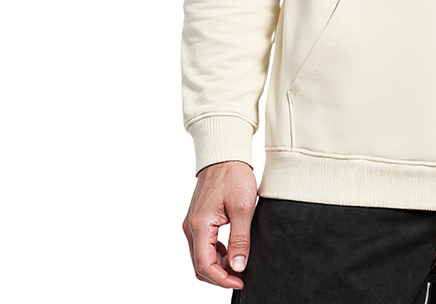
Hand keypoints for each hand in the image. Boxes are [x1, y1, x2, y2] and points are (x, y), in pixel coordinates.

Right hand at [183, 160, 257, 289]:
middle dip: (220, 275)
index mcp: (200, 225)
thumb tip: (238, 266)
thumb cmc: (233, 175)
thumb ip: (240, 239)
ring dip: (218, 265)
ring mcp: (192, 222)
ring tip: (239, 263)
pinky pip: (202, 245)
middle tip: (241, 275)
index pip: (205, 265)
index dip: (222, 279)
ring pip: (200, 256)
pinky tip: (231, 251)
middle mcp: (190, 226)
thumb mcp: (244, 208)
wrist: (225, 154)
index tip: (240, 281)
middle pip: (200, 264)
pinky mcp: (197, 219)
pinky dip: (215, 253)